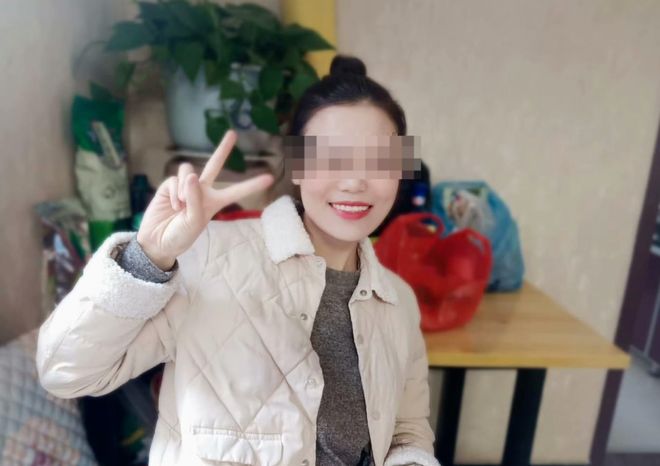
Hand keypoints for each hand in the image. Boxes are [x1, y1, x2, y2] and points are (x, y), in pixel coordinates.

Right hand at [136, 130, 273, 269]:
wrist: (158, 241)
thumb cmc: (180, 235)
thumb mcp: (194, 221)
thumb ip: (195, 198)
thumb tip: (191, 175)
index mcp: (214, 202)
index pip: (236, 191)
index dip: (252, 185)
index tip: (270, 177)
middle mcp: (202, 191)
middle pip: (214, 164)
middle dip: (223, 149)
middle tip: (233, 133)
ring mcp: (185, 186)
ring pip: (189, 171)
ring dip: (185, 187)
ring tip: (181, 205)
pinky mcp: (170, 185)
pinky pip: (175, 179)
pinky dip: (174, 192)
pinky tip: (173, 206)